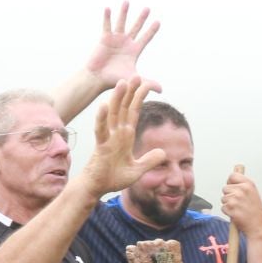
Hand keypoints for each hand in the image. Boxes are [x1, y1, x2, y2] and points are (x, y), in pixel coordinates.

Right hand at [83, 79, 165, 195]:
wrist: (98, 187)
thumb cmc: (113, 177)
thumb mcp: (138, 169)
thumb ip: (149, 160)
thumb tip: (163, 153)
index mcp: (125, 136)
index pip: (133, 113)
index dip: (139, 98)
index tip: (145, 84)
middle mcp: (117, 133)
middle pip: (124, 108)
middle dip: (130, 92)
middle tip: (136, 75)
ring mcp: (108, 138)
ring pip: (113, 114)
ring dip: (117, 99)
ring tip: (122, 83)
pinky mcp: (100, 146)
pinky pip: (100, 130)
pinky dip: (101, 118)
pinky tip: (103, 106)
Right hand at [84, 1, 160, 93]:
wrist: (98, 79)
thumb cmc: (115, 80)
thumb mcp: (134, 79)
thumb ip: (148, 82)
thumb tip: (162, 90)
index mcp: (134, 51)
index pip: (145, 38)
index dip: (151, 30)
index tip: (158, 22)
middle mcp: (125, 43)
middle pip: (136, 27)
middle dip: (142, 18)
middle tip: (147, 8)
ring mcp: (115, 40)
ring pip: (121, 23)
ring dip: (124, 12)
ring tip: (127, 1)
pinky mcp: (105, 39)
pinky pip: (107, 26)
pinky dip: (107, 17)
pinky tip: (109, 8)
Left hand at [221, 166, 261, 237]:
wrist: (257, 226)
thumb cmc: (255, 212)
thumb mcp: (253, 194)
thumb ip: (243, 185)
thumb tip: (232, 180)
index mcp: (248, 184)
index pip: (232, 176)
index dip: (230, 182)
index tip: (232, 187)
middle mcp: (242, 190)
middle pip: (225, 188)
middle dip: (229, 195)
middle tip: (238, 202)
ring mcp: (236, 199)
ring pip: (223, 198)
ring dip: (228, 204)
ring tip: (238, 209)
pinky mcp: (230, 208)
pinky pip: (223, 207)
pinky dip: (227, 211)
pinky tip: (236, 214)